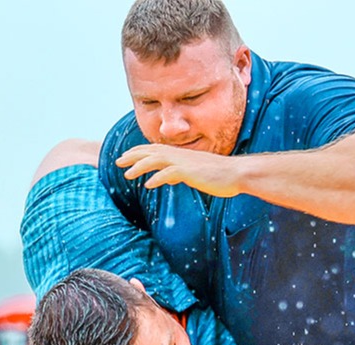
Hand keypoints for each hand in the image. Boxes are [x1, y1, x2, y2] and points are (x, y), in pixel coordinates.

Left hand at [115, 144, 241, 194]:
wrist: (237, 173)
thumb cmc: (219, 175)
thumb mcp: (196, 173)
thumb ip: (181, 173)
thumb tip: (169, 178)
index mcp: (180, 155)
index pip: (154, 149)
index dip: (138, 152)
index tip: (126, 156)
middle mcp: (179, 155)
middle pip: (150, 152)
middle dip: (132, 156)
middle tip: (117, 161)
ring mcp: (184, 162)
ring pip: (155, 160)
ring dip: (139, 166)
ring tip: (127, 174)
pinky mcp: (190, 172)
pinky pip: (169, 174)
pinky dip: (157, 178)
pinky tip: (148, 185)